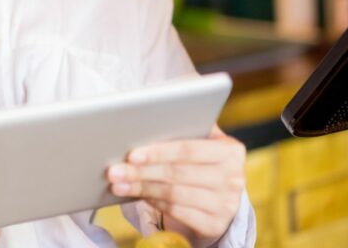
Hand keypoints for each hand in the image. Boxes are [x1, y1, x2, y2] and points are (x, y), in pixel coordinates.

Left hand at [106, 126, 245, 243]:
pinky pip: (177, 211)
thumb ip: (185, 130)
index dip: (159, 152)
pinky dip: (153, 202)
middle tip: (114, 171)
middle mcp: (233, 178)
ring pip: (173, 194)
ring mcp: (226, 204)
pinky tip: (137, 195)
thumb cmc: (202, 160)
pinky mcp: (215, 224)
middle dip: (142, 172)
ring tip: (118, 184)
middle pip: (177, 173)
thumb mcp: (202, 142)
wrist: (221, 196)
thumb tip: (145, 123)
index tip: (132, 155)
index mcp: (231, 151)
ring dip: (141, 188)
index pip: (189, 150)